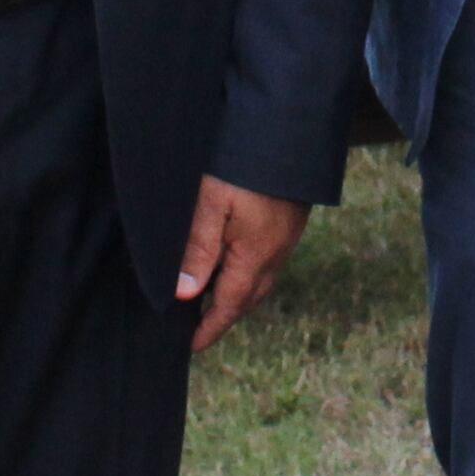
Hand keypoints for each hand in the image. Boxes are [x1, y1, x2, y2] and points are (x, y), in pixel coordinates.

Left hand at [173, 177, 309, 352]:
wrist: (288, 129)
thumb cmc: (242, 164)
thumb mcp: (209, 204)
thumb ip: (197, 250)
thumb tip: (184, 295)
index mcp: (256, 254)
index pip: (230, 304)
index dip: (210, 327)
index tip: (193, 346)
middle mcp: (277, 251)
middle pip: (250, 297)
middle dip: (226, 315)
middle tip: (201, 327)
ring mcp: (287, 235)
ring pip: (262, 278)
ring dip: (239, 294)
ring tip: (214, 297)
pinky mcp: (290, 219)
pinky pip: (269, 260)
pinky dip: (249, 272)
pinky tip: (235, 261)